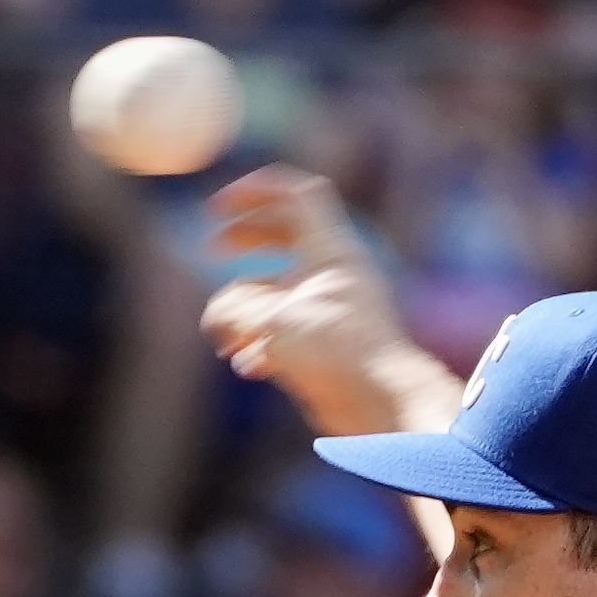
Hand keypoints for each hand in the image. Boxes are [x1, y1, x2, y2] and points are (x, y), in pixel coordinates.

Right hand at [199, 167, 452, 433]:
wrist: (385, 404)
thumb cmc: (339, 355)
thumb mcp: (273, 322)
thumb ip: (234, 309)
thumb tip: (217, 316)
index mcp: (329, 251)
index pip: (295, 195)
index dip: (253, 191)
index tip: (218, 209)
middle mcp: (331, 274)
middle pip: (284, 232)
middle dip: (244, 236)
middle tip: (211, 246)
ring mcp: (328, 308)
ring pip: (277, 288)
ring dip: (243, 306)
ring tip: (223, 334)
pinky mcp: (326, 344)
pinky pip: (284, 330)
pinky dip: (260, 342)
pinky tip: (247, 366)